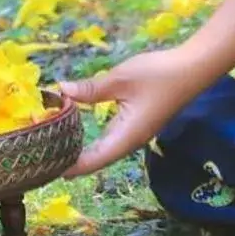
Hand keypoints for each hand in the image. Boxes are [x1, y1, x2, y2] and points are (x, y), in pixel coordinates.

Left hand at [57, 49, 206, 177]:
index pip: (93, 160)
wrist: (192, 69)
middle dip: (70, 159)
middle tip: (42, 154)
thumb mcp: (120, 79)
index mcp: (126, 136)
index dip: (69, 166)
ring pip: (102, 150)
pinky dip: (90, 138)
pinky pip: (108, 139)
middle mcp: (129, 141)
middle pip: (95, 160)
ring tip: (53, 144)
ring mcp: (133, 134)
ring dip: (79, 149)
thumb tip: (61, 91)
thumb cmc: (158, 75)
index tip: (46, 167)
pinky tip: (75, 130)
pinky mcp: (135, 124)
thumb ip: (90, 89)